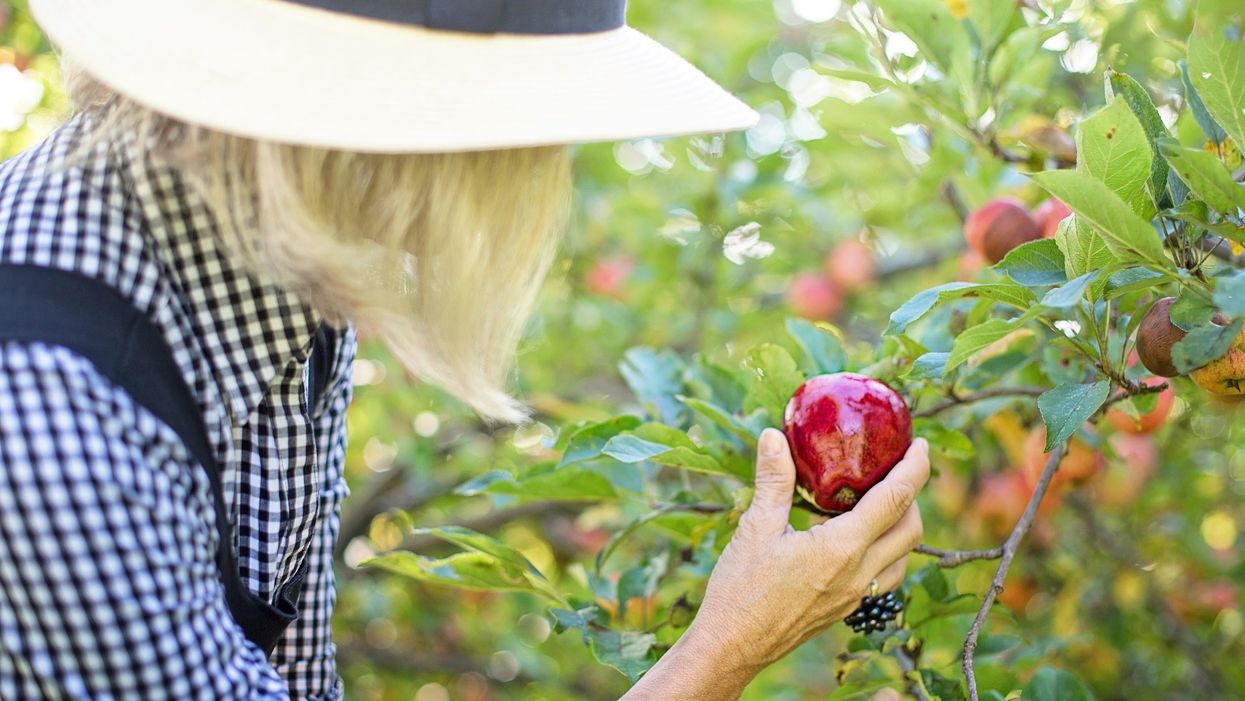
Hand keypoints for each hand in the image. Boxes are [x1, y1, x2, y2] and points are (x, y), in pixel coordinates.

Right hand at [622, 428, 929, 699]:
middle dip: (914, 495)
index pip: (895, 500)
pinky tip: (859, 539)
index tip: (920, 445)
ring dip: (904, 526)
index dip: (915, 469)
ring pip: (902, 558)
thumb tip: (774, 436)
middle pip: (911, 530)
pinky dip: (887, 551)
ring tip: (884, 501)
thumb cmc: (741, 588)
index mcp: (842, 548)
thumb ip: (773, 480)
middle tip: (900, 469)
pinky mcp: (845, 607)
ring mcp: (855, 595)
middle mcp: (858, 573)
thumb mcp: (755, 526)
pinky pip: (884, 576)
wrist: (734, 644)